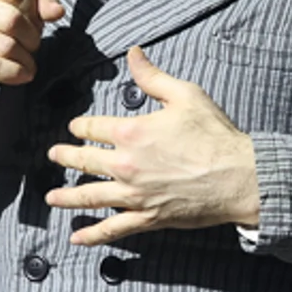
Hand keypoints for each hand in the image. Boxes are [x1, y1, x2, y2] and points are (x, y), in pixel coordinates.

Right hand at [0, 0, 66, 101]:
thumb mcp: (17, 9)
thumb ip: (39, 5)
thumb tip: (56, 10)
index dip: (32, 9)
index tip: (33, 22)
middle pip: (12, 19)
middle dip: (31, 37)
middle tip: (32, 46)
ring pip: (4, 45)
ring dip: (23, 58)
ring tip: (26, 62)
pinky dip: (13, 72)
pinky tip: (21, 74)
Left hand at [45, 47, 260, 245]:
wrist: (239, 177)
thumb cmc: (215, 135)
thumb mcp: (185, 95)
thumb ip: (153, 76)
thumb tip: (133, 54)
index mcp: (132, 132)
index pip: (93, 127)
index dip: (80, 126)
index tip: (75, 127)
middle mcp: (126, 165)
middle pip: (84, 161)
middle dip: (65, 157)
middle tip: (53, 156)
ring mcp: (134, 195)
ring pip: (90, 196)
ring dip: (67, 196)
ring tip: (52, 197)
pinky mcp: (147, 217)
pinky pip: (113, 229)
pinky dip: (93, 235)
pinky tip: (77, 237)